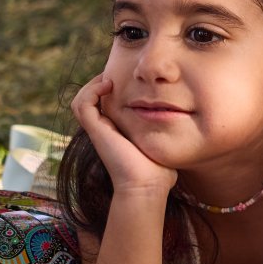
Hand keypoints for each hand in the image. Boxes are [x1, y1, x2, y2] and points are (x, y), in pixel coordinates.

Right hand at [71, 74, 176, 194]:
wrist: (147, 188)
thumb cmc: (158, 173)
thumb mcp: (162, 146)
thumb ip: (165, 136)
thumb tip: (181, 130)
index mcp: (116, 133)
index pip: (105, 106)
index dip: (112, 91)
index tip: (129, 81)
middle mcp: (104, 131)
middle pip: (89, 102)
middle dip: (100, 83)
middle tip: (117, 75)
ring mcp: (98, 131)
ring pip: (80, 102)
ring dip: (92, 86)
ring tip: (110, 80)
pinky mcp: (96, 131)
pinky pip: (82, 104)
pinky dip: (91, 91)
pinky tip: (109, 86)